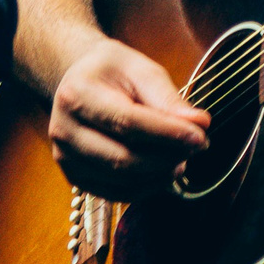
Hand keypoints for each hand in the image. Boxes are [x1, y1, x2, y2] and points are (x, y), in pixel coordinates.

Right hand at [46, 33, 209, 201]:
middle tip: (198, 147)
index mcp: (77, 95)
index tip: (200, 135)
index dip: (167, 133)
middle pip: (122, 157)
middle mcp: (63, 130)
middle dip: (167, 157)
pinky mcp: (74, 177)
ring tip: (183, 158)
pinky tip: (164, 171)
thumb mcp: (141, 70)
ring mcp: (65, 158)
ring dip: (160, 174)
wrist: (79, 81)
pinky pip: (115, 193)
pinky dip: (146, 187)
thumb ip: (168, 98)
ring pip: (120, 179)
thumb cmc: (113, 72)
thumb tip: (199, 123)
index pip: (127, 122)